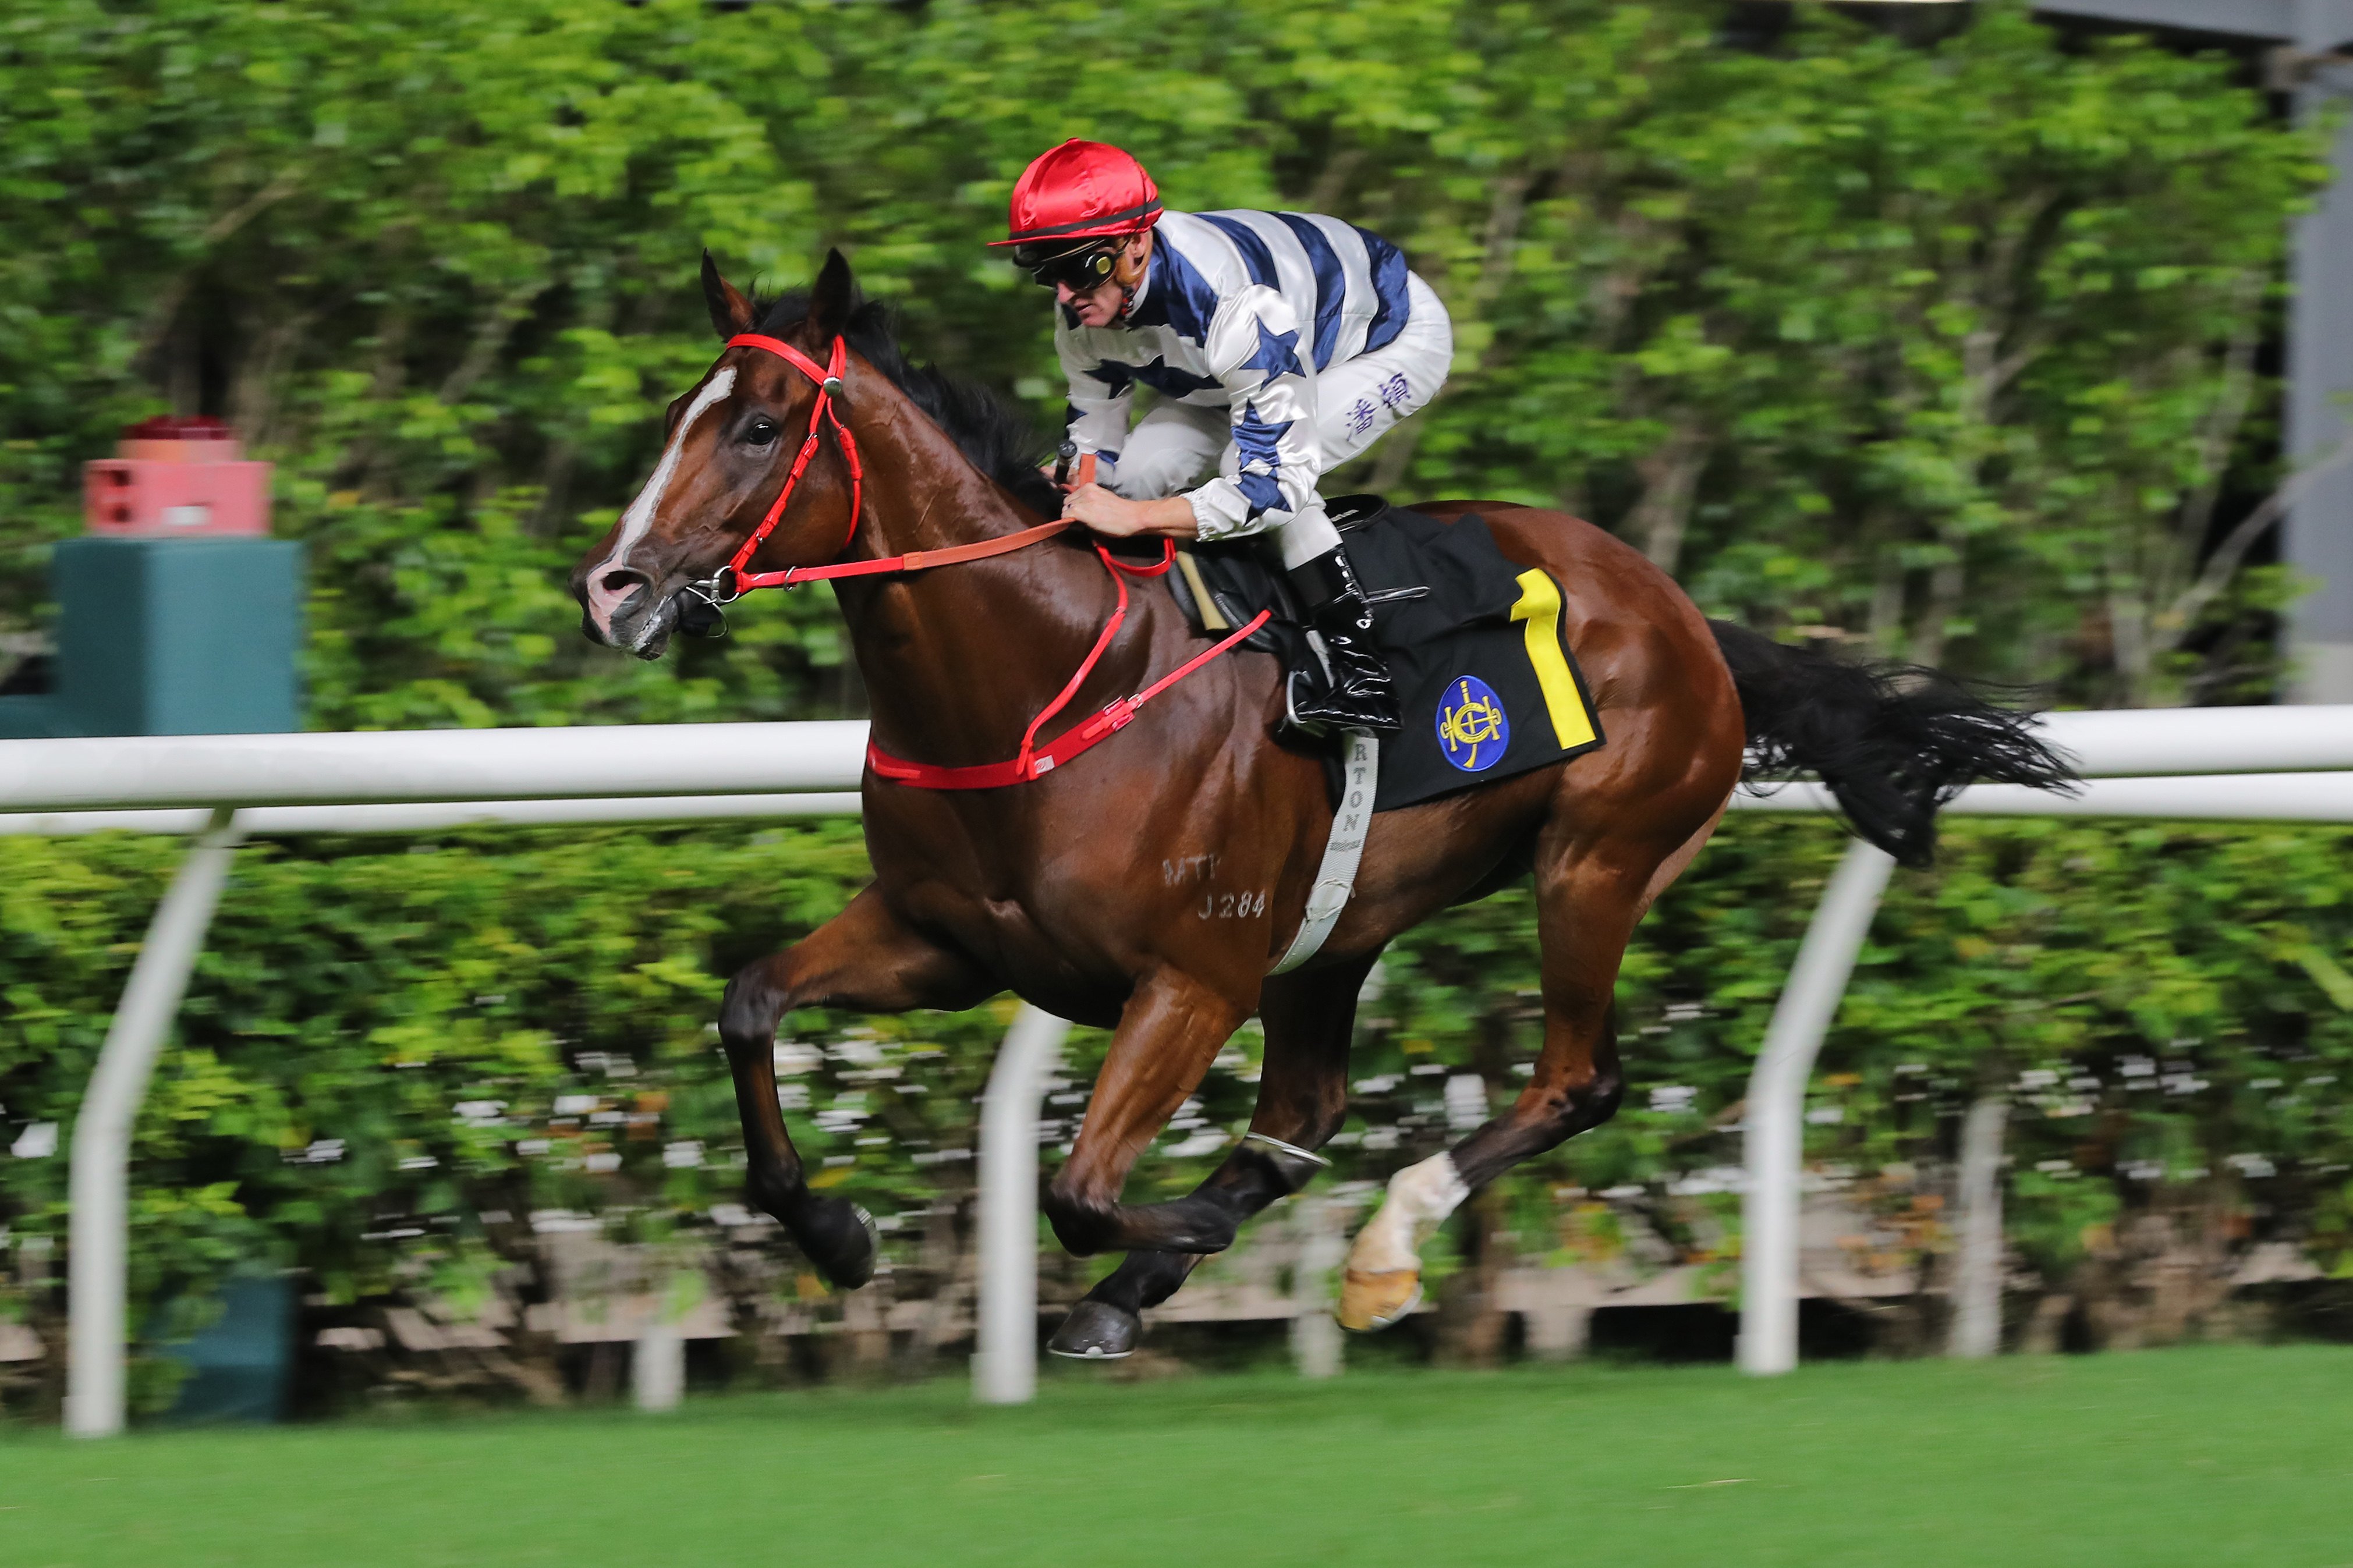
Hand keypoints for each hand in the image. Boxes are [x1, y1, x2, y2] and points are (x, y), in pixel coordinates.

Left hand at [1061, 484, 1198, 539]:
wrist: (1132, 517)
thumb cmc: (1121, 512)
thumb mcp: (1103, 500)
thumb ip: (1090, 502)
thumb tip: (1078, 511)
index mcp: (1090, 486)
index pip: (1072, 496)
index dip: (1075, 506)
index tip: (1082, 514)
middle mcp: (1085, 490)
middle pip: (1067, 502)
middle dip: (1072, 510)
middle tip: (1084, 520)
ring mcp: (1082, 500)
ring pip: (1066, 509)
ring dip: (1072, 517)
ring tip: (1085, 523)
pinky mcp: (1080, 511)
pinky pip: (1066, 516)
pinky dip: (1070, 522)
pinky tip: (1083, 525)